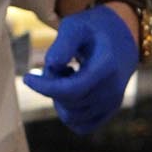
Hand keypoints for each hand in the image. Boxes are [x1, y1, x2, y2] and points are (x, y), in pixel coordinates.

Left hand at [23, 5, 137, 134]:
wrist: (124, 37)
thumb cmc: (95, 28)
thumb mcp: (76, 25)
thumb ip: (63, 43)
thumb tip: (51, 66)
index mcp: (106, 67)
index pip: (71, 90)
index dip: (45, 87)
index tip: (27, 77)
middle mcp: (112, 90)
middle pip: (68, 103)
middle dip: (51, 86)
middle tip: (54, 65)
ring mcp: (112, 103)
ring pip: (72, 117)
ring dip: (59, 100)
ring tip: (66, 76)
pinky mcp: (109, 111)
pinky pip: (82, 126)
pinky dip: (69, 114)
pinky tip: (72, 92)